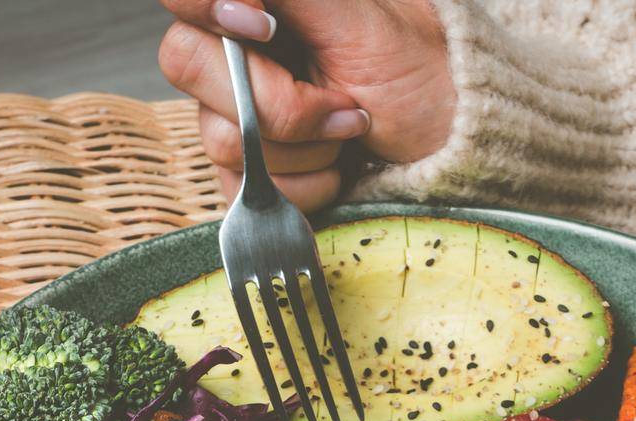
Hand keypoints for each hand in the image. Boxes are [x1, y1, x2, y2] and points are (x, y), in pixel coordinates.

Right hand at [159, 0, 455, 210]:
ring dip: (305, 147)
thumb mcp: (358, 15)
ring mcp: (235, 114)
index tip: (264, 25)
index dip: (206, 5)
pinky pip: (241, 188)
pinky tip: (340, 167)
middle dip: (279, 99)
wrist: (448, 140)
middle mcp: (233, 54)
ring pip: (221, 137)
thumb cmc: (416, 68)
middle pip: (186, 64)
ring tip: (352, 132)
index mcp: (255, 4)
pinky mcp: (247, 172)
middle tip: (342, 103)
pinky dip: (304, 186)